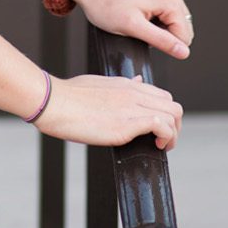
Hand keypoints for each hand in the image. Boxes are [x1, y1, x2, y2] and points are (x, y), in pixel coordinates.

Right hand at [33, 73, 184, 150]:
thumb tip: (136, 81)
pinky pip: (162, 126)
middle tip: (162, 140)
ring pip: (173, 115)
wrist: (52, 102)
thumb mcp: (98, 83)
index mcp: (126, 85)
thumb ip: (120, 84)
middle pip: (173, 106)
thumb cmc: (67, 96)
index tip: (155, 128)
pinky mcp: (127, 123)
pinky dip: (166, 137)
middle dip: (174, 125)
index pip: (161, 95)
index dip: (164, 113)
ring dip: (172, 134)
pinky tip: (155, 145)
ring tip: (160, 145)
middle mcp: (133, 93)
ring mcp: (131, 107)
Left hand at [68, 0, 192, 58]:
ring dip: (158, 26)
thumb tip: (184, 53)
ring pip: (174, 21)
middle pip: (181, 28)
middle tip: (138, 27)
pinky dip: (155, 18)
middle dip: (162, 34)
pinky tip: (138, 13)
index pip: (184, 37)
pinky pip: (166, 11)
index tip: (142, 34)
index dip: (164, 44)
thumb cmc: (104, 4)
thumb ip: (161, 41)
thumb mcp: (132, 27)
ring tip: (136, 19)